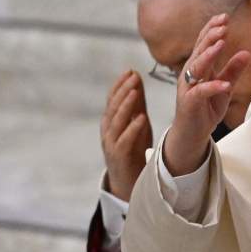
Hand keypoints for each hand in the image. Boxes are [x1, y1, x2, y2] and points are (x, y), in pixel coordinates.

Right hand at [100, 69, 152, 200]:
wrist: (129, 180)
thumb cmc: (133, 149)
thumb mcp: (137, 123)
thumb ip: (136, 103)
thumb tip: (137, 78)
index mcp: (111, 121)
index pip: (113, 99)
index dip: (120, 84)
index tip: (130, 70)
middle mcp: (108, 130)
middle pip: (113, 107)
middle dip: (122, 90)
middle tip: (133, 76)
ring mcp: (111, 143)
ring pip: (116, 121)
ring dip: (126, 105)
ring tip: (135, 92)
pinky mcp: (118, 156)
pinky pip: (124, 140)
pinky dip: (133, 128)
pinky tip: (142, 118)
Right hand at [164, 13, 250, 175]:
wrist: (193, 132)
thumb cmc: (206, 107)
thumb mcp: (225, 87)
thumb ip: (233, 70)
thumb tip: (247, 53)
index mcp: (199, 67)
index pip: (203, 44)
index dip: (212, 30)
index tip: (224, 17)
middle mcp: (190, 74)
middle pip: (199, 51)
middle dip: (210, 36)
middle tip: (223, 25)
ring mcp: (188, 88)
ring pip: (196, 67)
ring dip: (209, 55)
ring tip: (221, 44)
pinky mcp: (189, 103)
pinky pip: (201, 92)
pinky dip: (212, 87)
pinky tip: (224, 84)